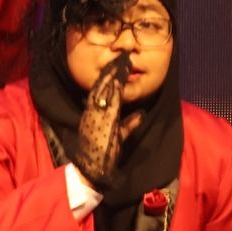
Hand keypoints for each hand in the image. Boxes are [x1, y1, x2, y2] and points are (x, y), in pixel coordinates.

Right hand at [73, 50, 142, 183]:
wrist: (94, 170)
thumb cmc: (104, 156)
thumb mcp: (119, 136)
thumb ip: (129, 124)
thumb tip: (139, 113)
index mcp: (92, 116)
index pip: (99, 93)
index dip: (107, 79)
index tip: (115, 67)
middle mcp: (92, 114)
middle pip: (100, 88)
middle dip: (110, 73)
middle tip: (120, 59)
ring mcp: (95, 117)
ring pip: (103, 92)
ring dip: (112, 78)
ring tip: (120, 64)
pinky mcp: (99, 121)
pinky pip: (106, 103)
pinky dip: (112, 91)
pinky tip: (118, 81)